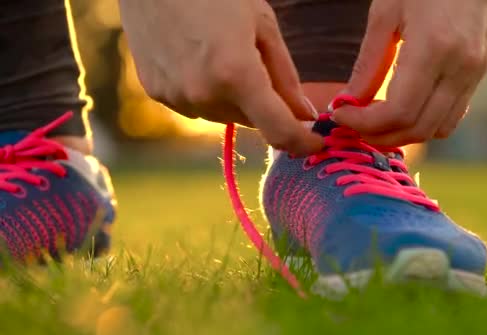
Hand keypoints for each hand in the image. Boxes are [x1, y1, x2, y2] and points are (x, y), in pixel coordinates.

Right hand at [118, 0, 322, 154]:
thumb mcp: (262, 25)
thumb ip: (285, 77)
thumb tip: (304, 115)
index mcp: (237, 74)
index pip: (278, 130)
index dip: (301, 142)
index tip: (314, 143)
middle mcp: (205, 94)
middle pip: (251, 121)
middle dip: (263, 104)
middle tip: (255, 64)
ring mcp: (177, 97)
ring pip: (223, 116)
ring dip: (233, 99)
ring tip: (221, 54)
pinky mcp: (157, 94)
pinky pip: (196, 107)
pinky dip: (206, 93)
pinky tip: (197, 59)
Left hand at [333, 0, 486, 145]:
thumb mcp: (386, 12)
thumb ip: (369, 62)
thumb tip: (350, 101)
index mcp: (433, 48)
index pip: (398, 111)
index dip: (364, 123)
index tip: (341, 115)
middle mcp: (461, 67)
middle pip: (418, 128)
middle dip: (380, 136)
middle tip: (353, 127)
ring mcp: (476, 72)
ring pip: (439, 129)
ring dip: (403, 136)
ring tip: (375, 124)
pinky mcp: (481, 72)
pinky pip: (453, 115)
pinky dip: (425, 124)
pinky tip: (403, 112)